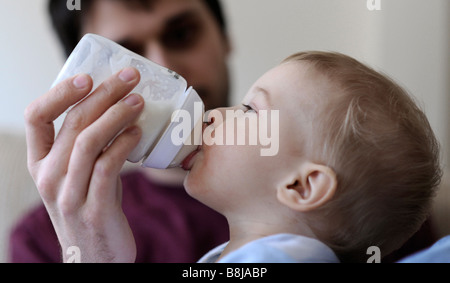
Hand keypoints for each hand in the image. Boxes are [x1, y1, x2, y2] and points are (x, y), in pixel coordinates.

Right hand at [24, 68, 143, 261]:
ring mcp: (69, 194)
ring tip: (138, 100)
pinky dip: (124, 144)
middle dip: (103, 93)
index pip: (36, 117)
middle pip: (72, 123)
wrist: (96, 257)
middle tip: (129, 76)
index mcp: (40, 163)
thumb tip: (117, 107)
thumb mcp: (79, 175)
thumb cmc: (92, 207)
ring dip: (117, 115)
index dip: (59, 92)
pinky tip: (138, 132)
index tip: (86, 76)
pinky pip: (107, 167)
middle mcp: (48, 176)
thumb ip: (88, 146)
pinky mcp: (94, 208)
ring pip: (89, 142)